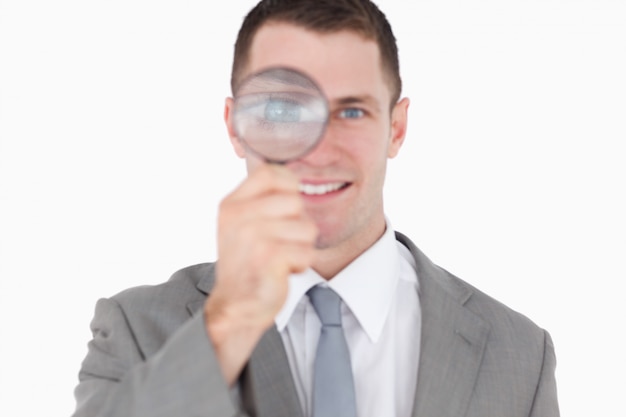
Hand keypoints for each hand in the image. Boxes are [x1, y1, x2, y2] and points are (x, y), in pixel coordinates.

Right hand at [204, 163, 317, 384]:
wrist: (235, 306)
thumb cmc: (245, 265)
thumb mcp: (241, 225)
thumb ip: (261, 200)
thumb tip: (292, 175)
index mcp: (232, 204)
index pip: (270, 172)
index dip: (289, 186)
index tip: (287, 209)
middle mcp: (239, 215)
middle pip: (296, 201)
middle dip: (298, 225)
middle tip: (280, 243)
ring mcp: (253, 235)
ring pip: (308, 228)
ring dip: (301, 247)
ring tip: (280, 258)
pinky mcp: (269, 255)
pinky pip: (307, 251)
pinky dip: (301, 265)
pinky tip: (282, 271)